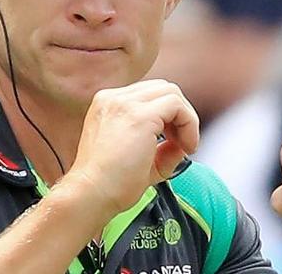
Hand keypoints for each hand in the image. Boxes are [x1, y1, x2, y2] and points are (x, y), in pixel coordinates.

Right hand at [67, 79, 198, 215]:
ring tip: (183, 145)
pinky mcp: (140, 115)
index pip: (148, 95)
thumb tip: (182, 145)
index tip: (171, 140)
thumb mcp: (136, 158)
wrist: (91, 193)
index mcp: (107, 104)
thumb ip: (162, 148)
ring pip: (171, 92)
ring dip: (185, 118)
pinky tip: (185, 146)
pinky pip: (177, 105)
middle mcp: (113, 98)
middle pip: (162, 88)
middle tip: (181, 142)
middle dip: (179, 113)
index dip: (168, 115)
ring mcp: (125, 103)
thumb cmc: (107, 183)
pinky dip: (189, 124)